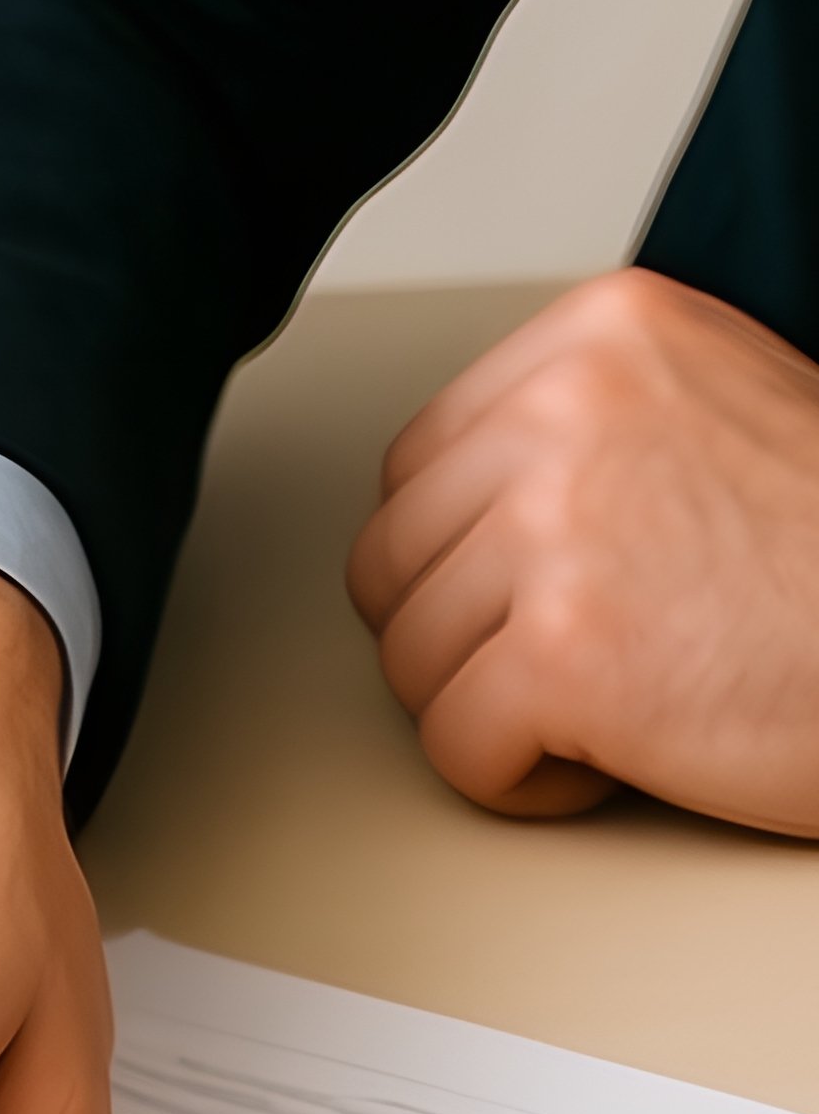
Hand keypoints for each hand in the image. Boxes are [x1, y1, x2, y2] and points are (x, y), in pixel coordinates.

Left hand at [346, 267, 818, 834]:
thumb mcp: (718, 411)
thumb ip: (584, 426)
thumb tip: (455, 500)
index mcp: (600, 333)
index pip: (419, 465)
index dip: (460, 558)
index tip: (526, 595)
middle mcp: (564, 411)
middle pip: (394, 560)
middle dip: (461, 634)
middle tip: (561, 663)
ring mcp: (556, 530)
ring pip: (409, 656)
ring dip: (490, 705)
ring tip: (605, 705)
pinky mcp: (563, 653)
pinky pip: (454, 745)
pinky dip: (519, 780)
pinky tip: (611, 760)